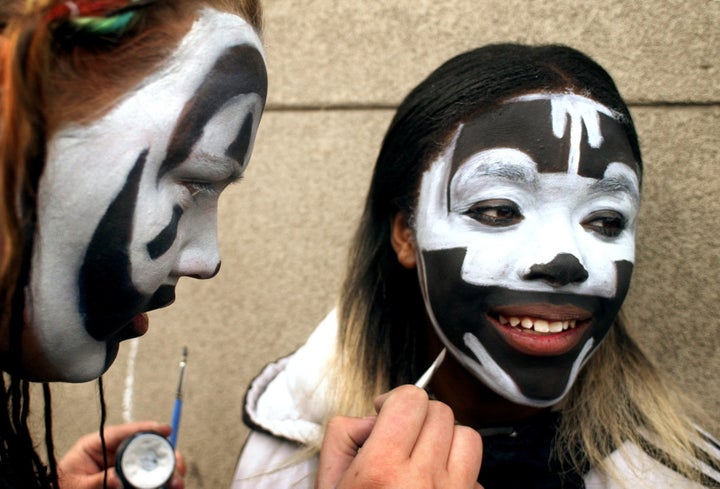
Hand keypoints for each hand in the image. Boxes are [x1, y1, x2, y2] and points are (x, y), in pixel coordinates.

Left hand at [58, 420, 185, 488]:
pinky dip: (160, 484)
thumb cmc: (61, 487)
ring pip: (151, 465)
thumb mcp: (76, 484)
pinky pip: (147, 481)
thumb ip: (96, 480)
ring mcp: (121, 467)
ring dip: (167, 473)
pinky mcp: (126, 481)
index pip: (125, 433)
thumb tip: (117, 477)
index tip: (166, 430)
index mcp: (97, 446)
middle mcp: (113, 454)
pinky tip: (168, 487)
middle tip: (176, 468)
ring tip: (176, 484)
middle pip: (145, 448)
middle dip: (165, 456)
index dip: (148, 429)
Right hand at [316, 385, 482, 488]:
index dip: (396, 401)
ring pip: (468, 437)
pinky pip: (478, 476)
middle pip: (440, 412)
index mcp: (381, 473)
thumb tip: (373, 418)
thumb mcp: (329, 484)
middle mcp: (422, 485)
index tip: (386, 415)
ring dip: (446, 441)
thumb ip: (343, 436)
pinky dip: (459, 475)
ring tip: (425, 457)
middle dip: (418, 418)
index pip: (411, 400)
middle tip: (401, 437)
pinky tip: (435, 488)